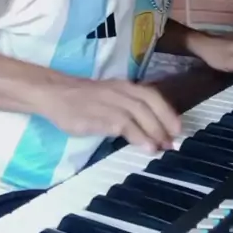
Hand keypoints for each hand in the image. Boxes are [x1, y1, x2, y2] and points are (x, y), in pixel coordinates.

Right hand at [46, 76, 180, 151]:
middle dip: (165, 123)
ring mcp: (112, 102)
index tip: (177, 127)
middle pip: (151, 104)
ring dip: (155, 131)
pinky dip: (140, 136)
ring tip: (163, 147)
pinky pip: (126, 126)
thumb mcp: (108, 96)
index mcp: (124, 85)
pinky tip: (147, 147)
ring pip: (141, 114)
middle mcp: (121, 90)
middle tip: (174, 141)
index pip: (152, 95)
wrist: (55, 93)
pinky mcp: (101, 115)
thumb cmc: (80, 97)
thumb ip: (125, 106)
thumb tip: (145, 125)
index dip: (167, 111)